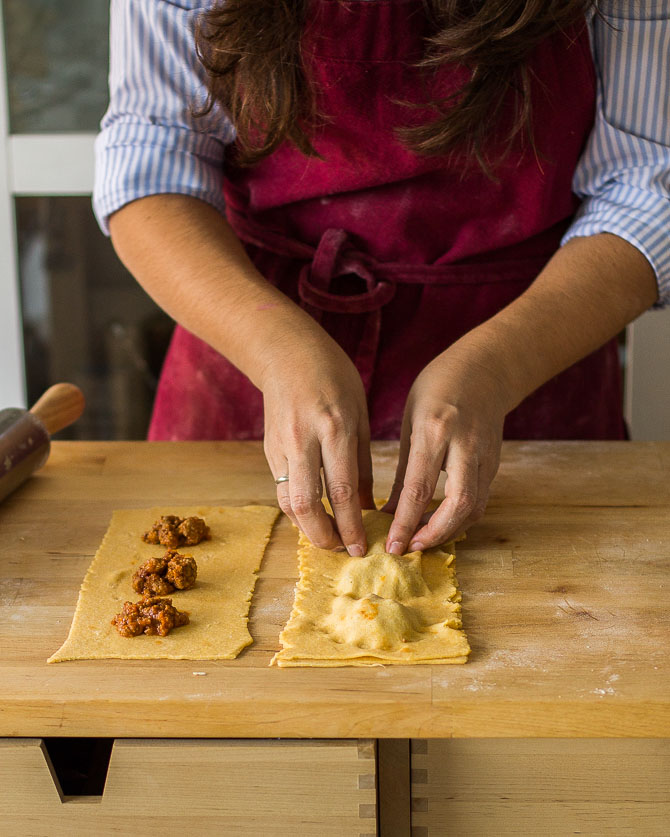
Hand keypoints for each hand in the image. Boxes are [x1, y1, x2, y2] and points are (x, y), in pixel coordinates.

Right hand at [261, 330, 374, 555]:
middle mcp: (303, 439)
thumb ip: (362, 463)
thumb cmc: (333, 377)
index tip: (362, 548)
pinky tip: (314, 517)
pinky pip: (280, 489)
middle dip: (324, 536)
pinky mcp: (268, 449)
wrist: (285, 353)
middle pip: (306, 503)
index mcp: (334, 427)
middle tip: (342, 551)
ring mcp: (281, 445)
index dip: (351, 525)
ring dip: (307, 528)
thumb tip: (368, 508)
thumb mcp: (360, 414)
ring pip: (287, 501)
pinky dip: (296, 509)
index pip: (342, 489)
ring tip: (329, 539)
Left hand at [382, 348, 505, 553]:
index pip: (419, 488)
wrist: (486, 369)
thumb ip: (403, 469)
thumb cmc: (439, 387)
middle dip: (434, 535)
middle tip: (410, 548)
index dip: (405, 522)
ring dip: (448, 531)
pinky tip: (439, 525)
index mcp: (434, 430)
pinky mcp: (495, 464)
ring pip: (474, 508)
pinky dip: (460, 519)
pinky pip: (480, 500)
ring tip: (421, 541)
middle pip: (458, 505)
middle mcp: (464, 445)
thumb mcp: (411, 420)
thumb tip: (389, 513)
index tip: (391, 544)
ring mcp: (485, 456)